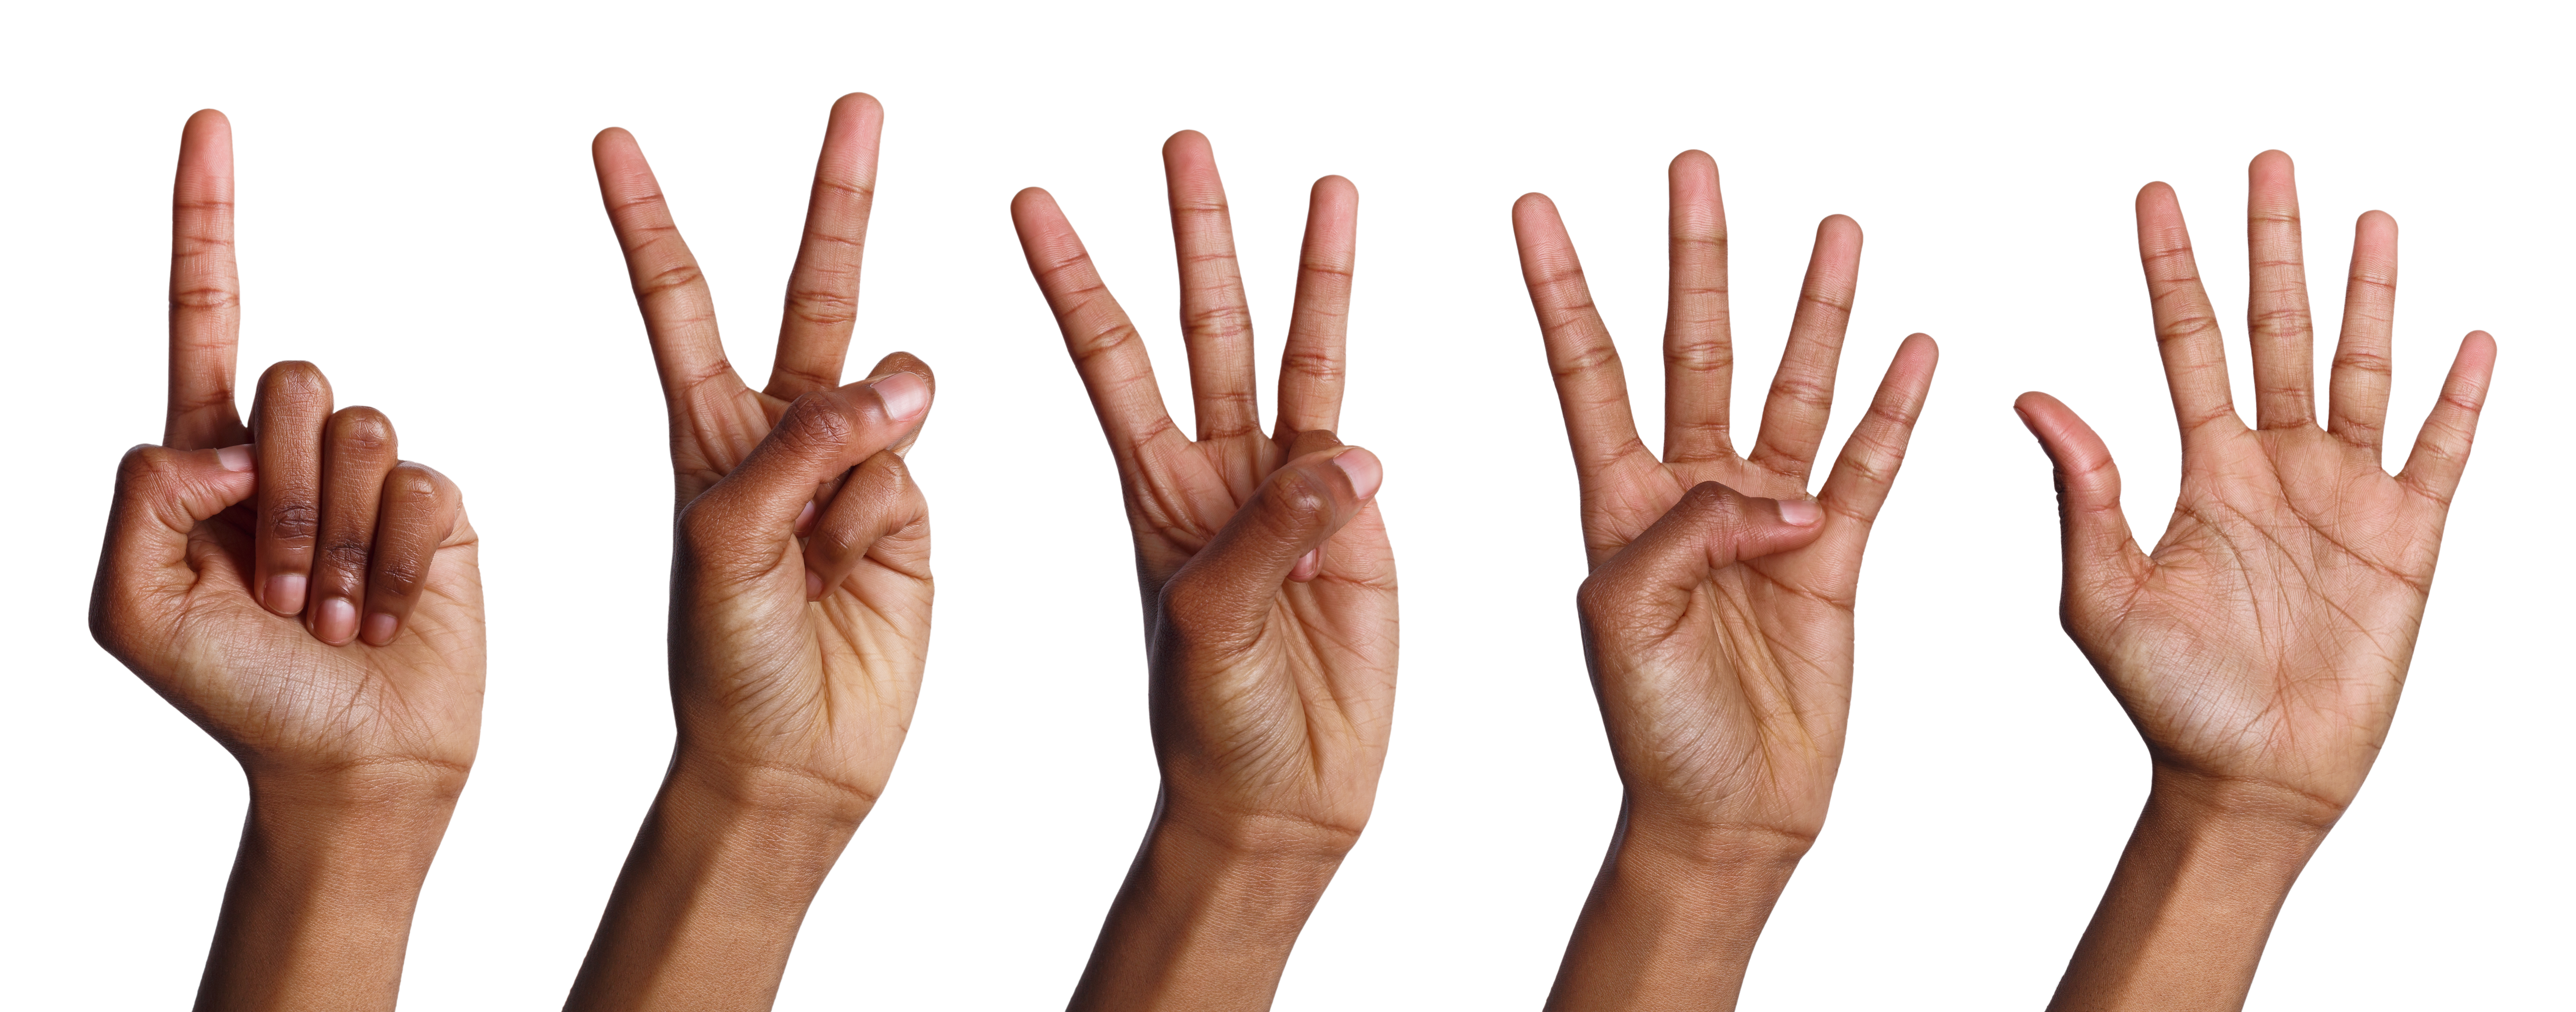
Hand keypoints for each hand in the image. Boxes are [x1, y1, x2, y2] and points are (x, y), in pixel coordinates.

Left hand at [87, 109, 482, 1011]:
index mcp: (207, 461)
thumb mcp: (132, 608)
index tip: (212, 126)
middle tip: (278, 590)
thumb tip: (227, 443)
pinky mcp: (438, 509)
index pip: (205, 314)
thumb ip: (142, 498)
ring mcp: (369, 481)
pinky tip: (381, 613)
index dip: (206, 220)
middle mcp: (290, 455)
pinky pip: (425, 486)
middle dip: (283, 497)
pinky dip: (397, 561)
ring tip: (331, 609)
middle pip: (294, 382)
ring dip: (340, 540)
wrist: (349, 763)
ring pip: (365, 431)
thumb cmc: (237, 697)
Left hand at [568, 94, 935, 1010]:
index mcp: (708, 436)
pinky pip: (913, 458)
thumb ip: (805, 451)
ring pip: (883, 387)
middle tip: (857, 107)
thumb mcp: (727, 548)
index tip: (614, 142)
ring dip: (869, 427)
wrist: (790, 759)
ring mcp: (853, 469)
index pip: (678, 300)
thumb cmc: (724, 666)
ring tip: (826, 545)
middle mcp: (780, 435)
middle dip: (836, 200)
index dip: (650, 221)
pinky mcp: (910, 508)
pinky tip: (855, 561)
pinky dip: (891, 495)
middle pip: (811, 291)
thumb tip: (904, 373)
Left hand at [1012, 131, 1394, 1010]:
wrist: (1274, 799)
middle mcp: (1207, 472)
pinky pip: (1353, 427)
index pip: (1098, 356)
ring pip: (1289, 352)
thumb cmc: (1203, 728)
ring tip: (1322, 183)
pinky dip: (1361, 367)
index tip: (1028, 198)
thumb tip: (1345, 459)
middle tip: (1180, 142)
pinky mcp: (1356, 523)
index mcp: (1144, 490)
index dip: (1065, 278)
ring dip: (1304, 268)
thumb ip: (1262, 539)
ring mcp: (1284, 491)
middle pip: (1195, 326)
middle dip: (1188, 236)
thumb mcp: (1199, 629)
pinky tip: (1363, 305)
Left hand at [1511, 152, 1935, 1009]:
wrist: (1725, 812)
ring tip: (1836, 227)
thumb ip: (1685, 539)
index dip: (1561, 290)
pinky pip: (1869, 464)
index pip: (1586, 369)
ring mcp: (1766, 520)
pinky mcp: (1834, 557)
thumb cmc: (1653, 729)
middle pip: (1693, 347)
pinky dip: (1894, 406)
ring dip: (1814, 309)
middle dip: (1695, 259)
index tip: (1535, 209)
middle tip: (1694, 170)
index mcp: (1617, 505)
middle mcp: (1689, 495)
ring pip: (1791, 386)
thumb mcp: (1626, 624)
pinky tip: (1912, 344)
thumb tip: (1777, 494)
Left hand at [2025, 152, 2493, 1010]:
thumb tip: (2032, 398)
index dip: (2173, 268)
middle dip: (2272, 247)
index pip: (2185, 340)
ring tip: (2369, 218)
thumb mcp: (2101, 596)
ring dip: (2367, 295)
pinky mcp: (2406, 540)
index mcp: (2202, 473)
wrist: (2243, 774)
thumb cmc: (2166, 697)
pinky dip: (2460, 398)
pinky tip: (2471, 340)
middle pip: (2274, 329)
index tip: (2158, 196)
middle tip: (2268, 163)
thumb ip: (2079, 496)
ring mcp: (2343, 496)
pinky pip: (2440, 452)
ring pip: (2359, 368)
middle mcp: (2272, 467)